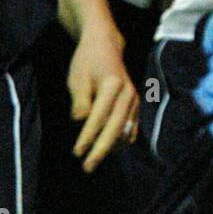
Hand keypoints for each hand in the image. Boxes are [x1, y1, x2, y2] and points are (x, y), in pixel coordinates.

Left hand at [68, 27, 138, 172]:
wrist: (105, 45)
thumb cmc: (87, 61)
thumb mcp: (77, 77)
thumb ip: (80, 99)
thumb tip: (81, 121)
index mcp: (113, 84)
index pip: (98, 117)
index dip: (87, 136)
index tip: (76, 152)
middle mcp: (128, 93)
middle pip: (115, 128)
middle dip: (101, 150)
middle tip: (87, 167)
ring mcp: (134, 98)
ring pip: (125, 129)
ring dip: (111, 147)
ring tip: (95, 160)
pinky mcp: (136, 102)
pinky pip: (131, 125)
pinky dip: (122, 139)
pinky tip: (112, 149)